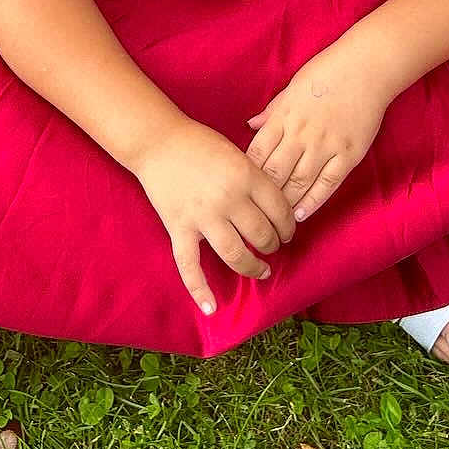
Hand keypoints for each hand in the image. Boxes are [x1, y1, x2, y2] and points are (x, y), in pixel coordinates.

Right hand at [131, 117, 296, 317]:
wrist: (159, 140)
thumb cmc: (201, 143)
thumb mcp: (238, 153)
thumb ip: (256, 179)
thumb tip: (274, 208)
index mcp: (246, 176)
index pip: (280, 210)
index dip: (288, 225)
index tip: (287, 230)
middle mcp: (228, 199)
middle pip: (262, 234)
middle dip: (272, 245)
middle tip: (273, 246)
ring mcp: (203, 216)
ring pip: (235, 254)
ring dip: (252, 266)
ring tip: (261, 270)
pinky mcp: (180, 228)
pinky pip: (190, 265)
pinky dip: (200, 290)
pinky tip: (212, 308)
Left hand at [244, 41, 393, 223]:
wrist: (367, 67)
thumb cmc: (327, 71)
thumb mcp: (292, 87)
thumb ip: (272, 110)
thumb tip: (249, 125)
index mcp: (284, 116)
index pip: (257, 152)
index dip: (246, 174)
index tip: (240, 189)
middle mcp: (301, 134)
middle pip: (274, 172)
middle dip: (261, 195)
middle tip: (252, 212)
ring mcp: (326, 145)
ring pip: (298, 182)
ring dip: (284, 203)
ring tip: (273, 220)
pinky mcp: (348, 154)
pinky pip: (327, 183)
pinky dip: (312, 201)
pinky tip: (301, 215)